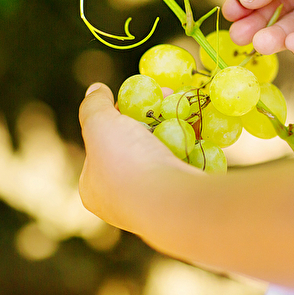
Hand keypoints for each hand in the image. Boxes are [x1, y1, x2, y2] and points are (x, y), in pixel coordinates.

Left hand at [77, 83, 191, 230]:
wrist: (171, 202)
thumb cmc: (127, 163)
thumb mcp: (100, 124)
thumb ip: (94, 106)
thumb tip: (95, 89)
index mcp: (93, 186)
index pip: (103, 142)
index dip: (119, 113)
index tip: (139, 95)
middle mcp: (120, 201)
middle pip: (134, 147)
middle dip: (152, 119)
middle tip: (168, 96)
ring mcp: (152, 204)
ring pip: (162, 157)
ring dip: (175, 130)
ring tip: (187, 107)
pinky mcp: (182, 203)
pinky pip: (185, 168)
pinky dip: (192, 148)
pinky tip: (200, 131)